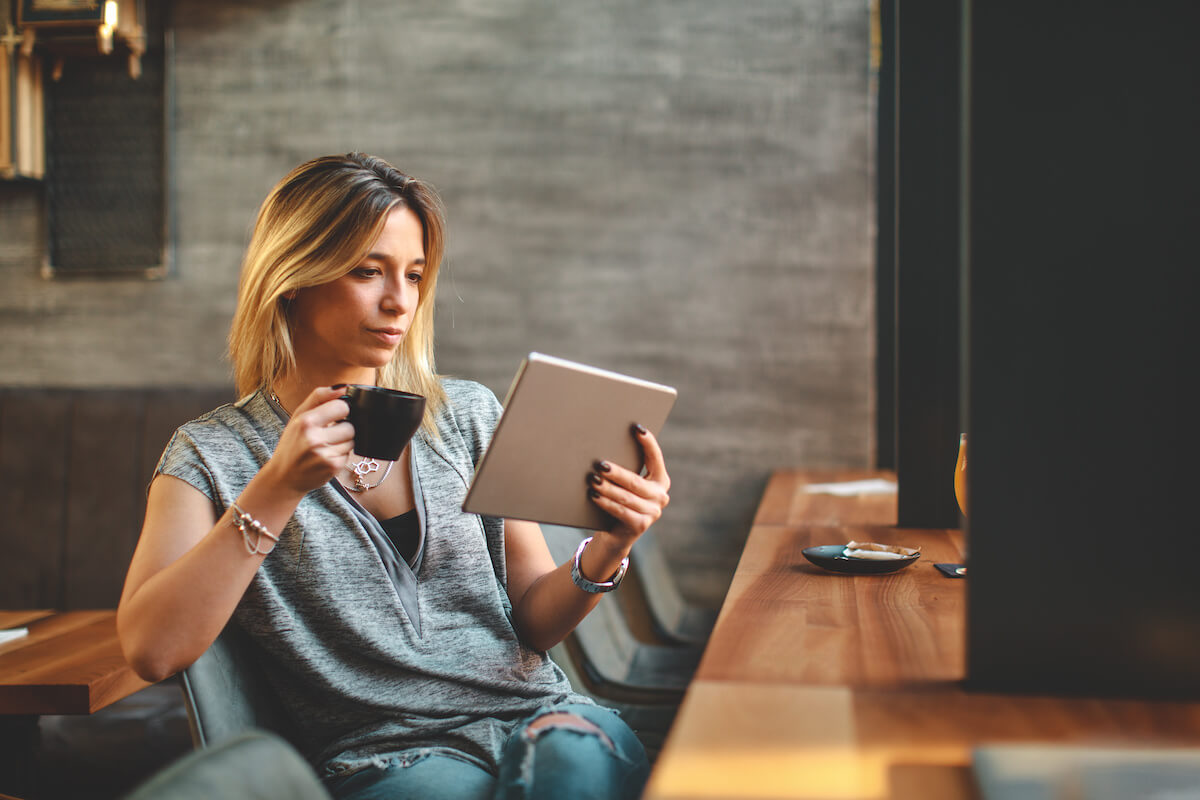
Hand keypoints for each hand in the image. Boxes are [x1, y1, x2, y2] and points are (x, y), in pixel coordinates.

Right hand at [262, 386, 353, 496]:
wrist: (284, 476)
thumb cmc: (292, 443)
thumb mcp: (298, 416)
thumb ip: (320, 397)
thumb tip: (343, 387)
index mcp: (306, 422)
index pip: (342, 406)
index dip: (341, 410)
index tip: (335, 415)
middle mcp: (315, 439)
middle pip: (350, 426)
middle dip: (343, 428)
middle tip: (329, 434)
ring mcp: (325, 455)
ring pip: (352, 441)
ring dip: (343, 442)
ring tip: (326, 446)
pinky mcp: (333, 467)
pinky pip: (349, 454)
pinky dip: (341, 455)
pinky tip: (327, 456)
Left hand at [587, 424, 670, 546]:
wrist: (616, 534)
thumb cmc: (618, 500)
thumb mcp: (625, 484)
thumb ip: (625, 468)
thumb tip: (605, 445)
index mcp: (660, 480)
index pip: (655, 458)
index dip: (648, 443)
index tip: (636, 428)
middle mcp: (661, 496)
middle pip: (635, 481)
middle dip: (616, 472)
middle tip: (599, 464)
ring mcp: (653, 512)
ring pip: (626, 497)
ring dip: (607, 488)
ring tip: (592, 480)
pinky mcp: (640, 526)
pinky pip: (620, 511)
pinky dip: (605, 503)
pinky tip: (594, 495)